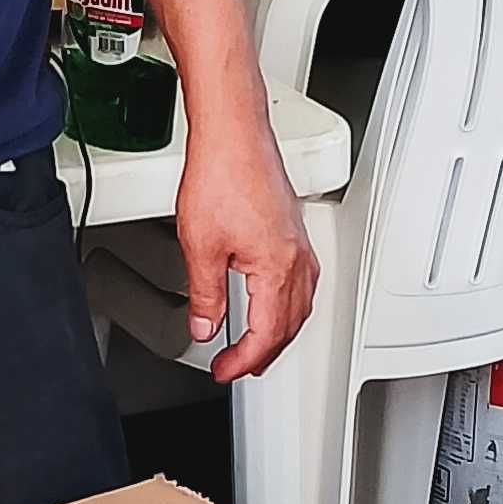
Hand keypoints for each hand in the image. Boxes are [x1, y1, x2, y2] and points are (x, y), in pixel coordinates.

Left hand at [175, 89, 317, 382]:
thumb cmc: (222, 175)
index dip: (244, 361)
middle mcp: (296, 259)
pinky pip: (301, 282)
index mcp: (277, 269)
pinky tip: (274, 303)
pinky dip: (288, 305)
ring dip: (280, 332)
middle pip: (288, 325)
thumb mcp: (201, 247)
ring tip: (257, 347)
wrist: (234, 133)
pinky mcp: (294, 230)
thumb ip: (205, 296)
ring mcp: (299, 244)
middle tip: (237, 367)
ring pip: (300, 305)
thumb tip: (205, 326)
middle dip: (264, 353)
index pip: (266, 335)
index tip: (224, 370)